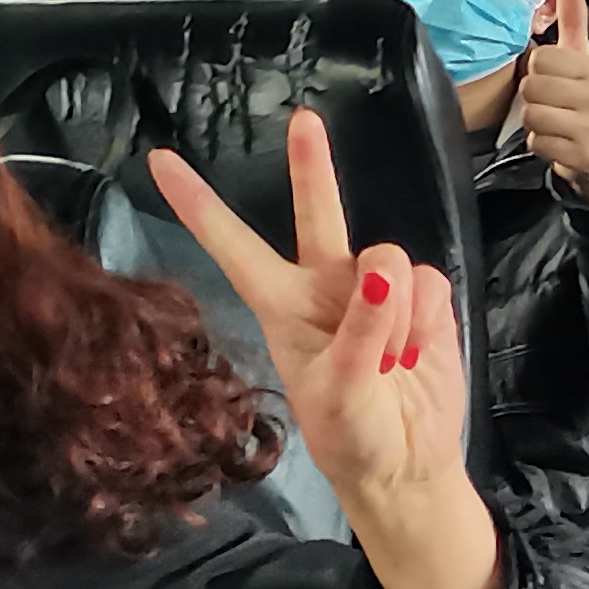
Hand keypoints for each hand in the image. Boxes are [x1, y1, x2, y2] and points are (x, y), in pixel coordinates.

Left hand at [150, 112, 500, 588]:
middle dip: (312, 166)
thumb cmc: (354, 439)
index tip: (160, 160)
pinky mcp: (423, 300)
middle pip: (319, 214)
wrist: (409, 469)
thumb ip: (363, 329)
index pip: (233, 247)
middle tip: (303, 119)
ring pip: (392, 258)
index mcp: (283, 308)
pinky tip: (419, 355)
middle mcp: (327, 288)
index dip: (198, 205)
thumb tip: (387, 266)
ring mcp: (378, 291)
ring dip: (399, 314)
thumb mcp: (342, 394)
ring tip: (395, 364)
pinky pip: (428, 283)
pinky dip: (427, 320)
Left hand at [517, 0, 588, 205]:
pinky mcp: (581, 155)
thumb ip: (574, 21)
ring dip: (535, 122)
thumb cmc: (585, 101)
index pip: (540, 58)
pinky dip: (541, 144)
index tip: (555, 80)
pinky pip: (537, 142)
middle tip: (553, 103)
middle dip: (534, 97)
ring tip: (554, 122)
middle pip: (531, 87)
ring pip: (531, 115)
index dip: (538, 70)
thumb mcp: (583, 60)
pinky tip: (557, 141)